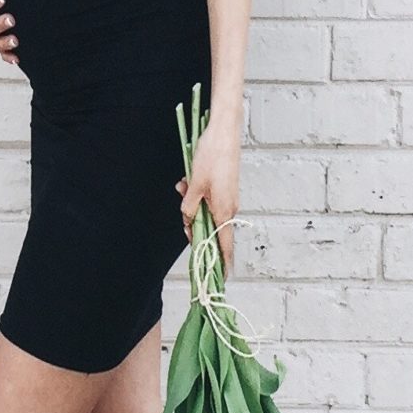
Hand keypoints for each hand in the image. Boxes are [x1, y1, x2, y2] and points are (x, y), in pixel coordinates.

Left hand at [178, 113, 240, 274]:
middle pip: (210, 229)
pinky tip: (187, 181)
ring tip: (183, 186)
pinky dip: (196, 194)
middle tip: (183, 219)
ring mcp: (228, 198)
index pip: (224, 246)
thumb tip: (188, 221)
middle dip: (193, 224)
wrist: (224, 132)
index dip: (221, 264)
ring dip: (192, 205)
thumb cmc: (212, 157)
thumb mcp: (194, 185)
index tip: (219, 280)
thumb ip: (189, 208)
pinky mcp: (225, 188)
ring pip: (206, 212)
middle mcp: (229, 208)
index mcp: (224, 212)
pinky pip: (208, 199)